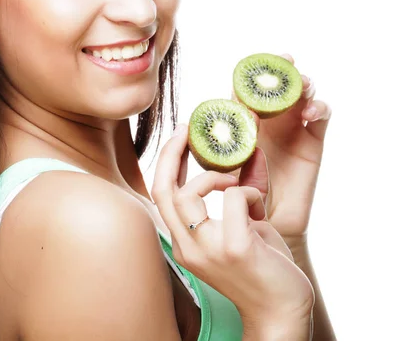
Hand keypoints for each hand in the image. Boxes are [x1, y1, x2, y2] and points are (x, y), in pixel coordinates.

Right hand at [152, 125, 314, 320]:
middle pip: (162, 190)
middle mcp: (187, 247)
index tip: (178, 138)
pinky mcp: (234, 247)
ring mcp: (207, 249)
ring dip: (214, 176)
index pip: (160, 195)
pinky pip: (232, 197)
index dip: (165, 162)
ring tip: (235, 182)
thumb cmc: (261, 270)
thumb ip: (230, 200)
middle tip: (186, 130)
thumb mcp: (236, 231)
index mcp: (183, 243)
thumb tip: (240, 158)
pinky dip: (248, 193)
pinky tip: (260, 210)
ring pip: (189, 192)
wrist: (282, 313)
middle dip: (170, 152)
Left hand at [230, 53, 331, 247]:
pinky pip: (321, 116)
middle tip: (285, 59)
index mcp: (245, 121)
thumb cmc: (239, 196)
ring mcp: (292, 127)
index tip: (249, 70)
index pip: (247, 90)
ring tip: (300, 84)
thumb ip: (213, 146)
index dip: (249, 76)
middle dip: (280, 68)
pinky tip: (310, 113)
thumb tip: (193, 122)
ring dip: (301, 83)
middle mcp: (269, 120)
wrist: (266, 224)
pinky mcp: (312, 141)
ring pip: (300, 94)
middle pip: (276, 85)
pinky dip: (319, 107)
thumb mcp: (222, 168)